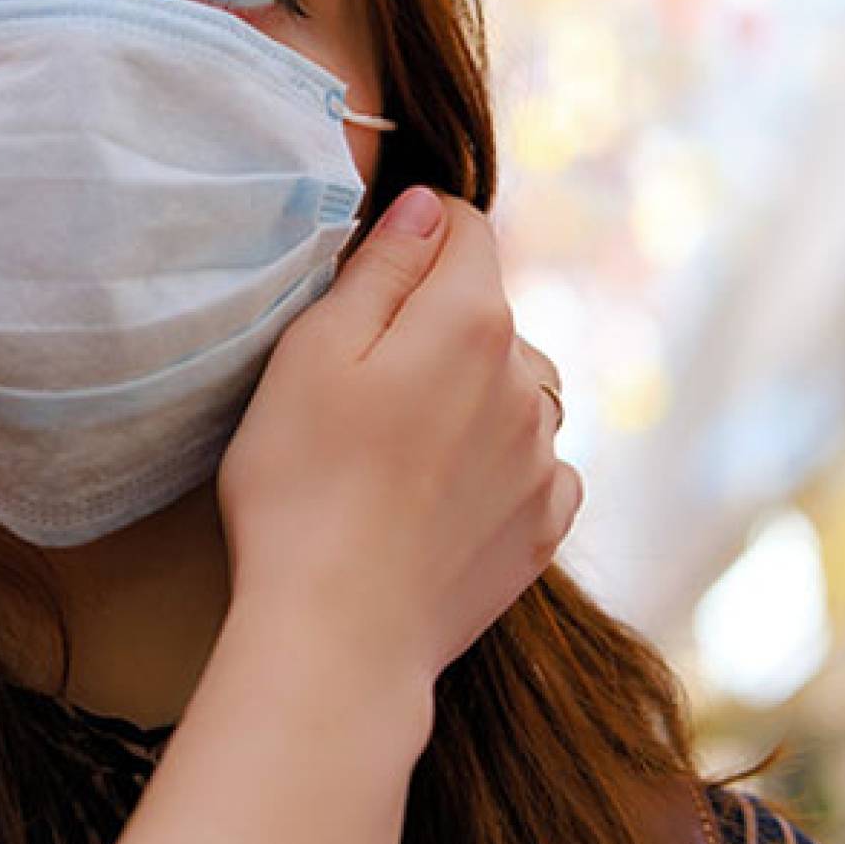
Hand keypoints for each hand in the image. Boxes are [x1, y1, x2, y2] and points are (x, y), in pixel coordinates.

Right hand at [217, 186, 580, 688]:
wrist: (337, 635)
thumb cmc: (301, 484)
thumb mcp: (313, 351)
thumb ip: (382, 267)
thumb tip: (428, 208)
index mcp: (471, 322)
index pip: (467, 229)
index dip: (417, 234)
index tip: (372, 272)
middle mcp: (528, 381)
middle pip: (489, 310)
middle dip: (437, 318)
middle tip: (363, 379)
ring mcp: (543, 458)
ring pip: (515, 385)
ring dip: (473, 388)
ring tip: (400, 443)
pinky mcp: (543, 525)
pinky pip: (535, 460)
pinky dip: (498, 457)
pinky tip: (441, 489)